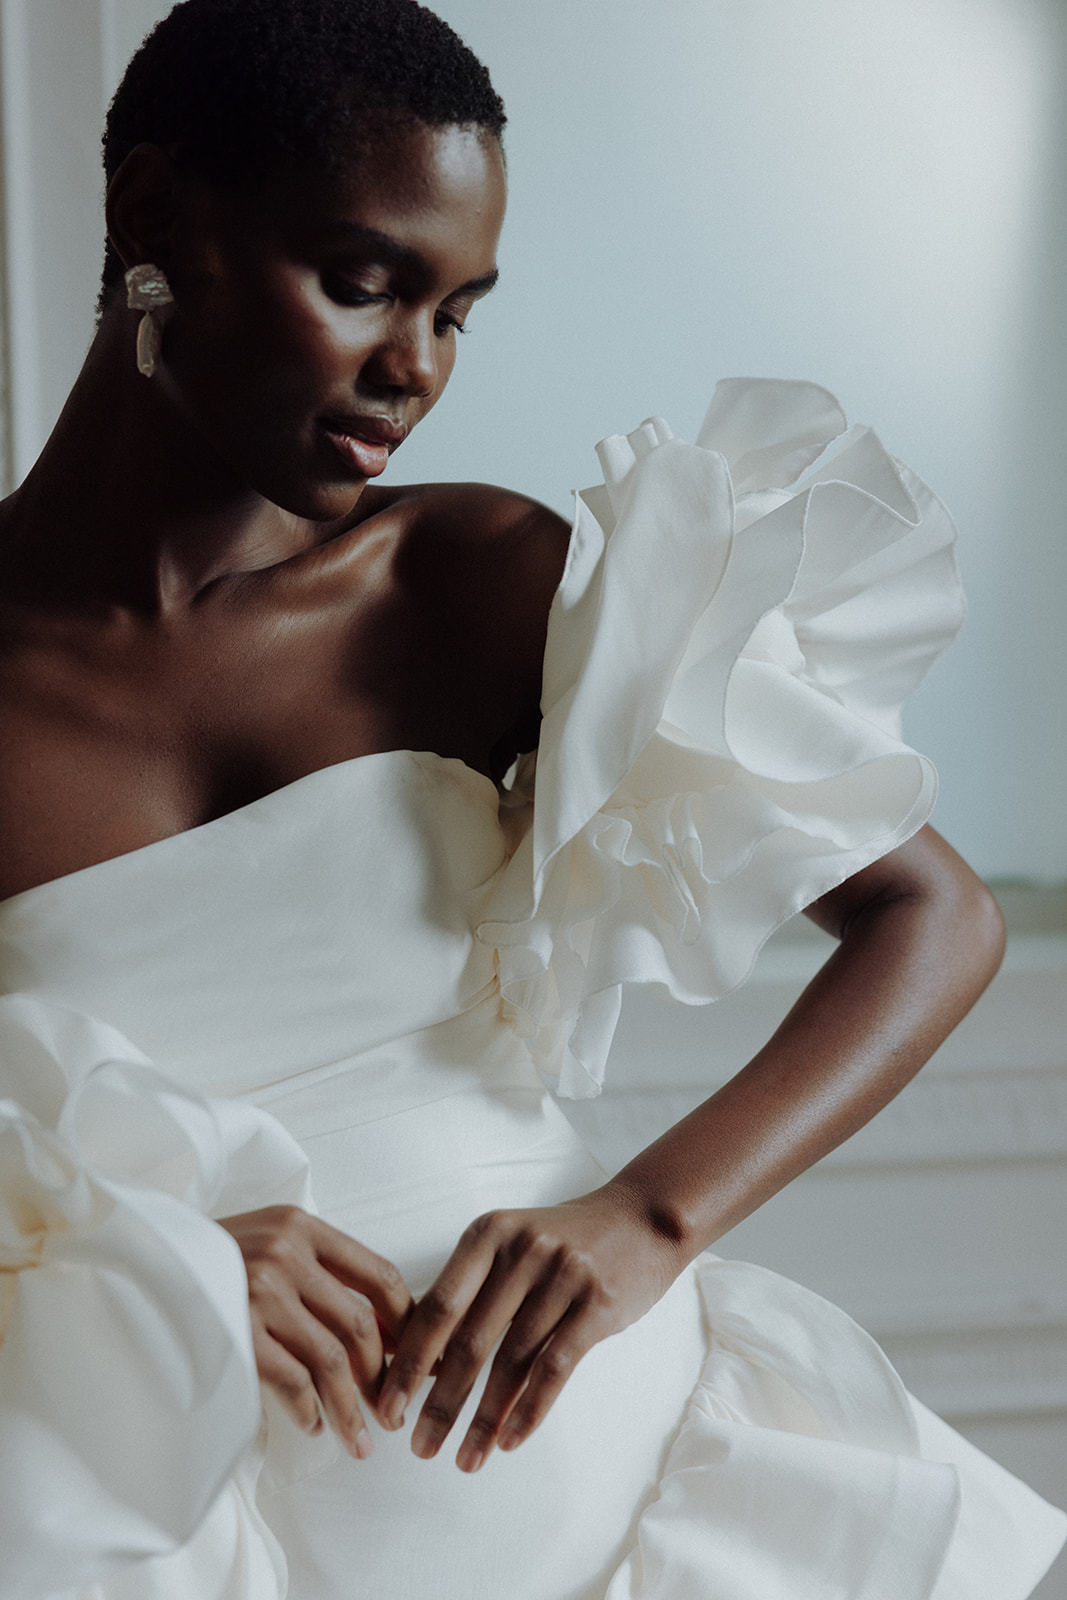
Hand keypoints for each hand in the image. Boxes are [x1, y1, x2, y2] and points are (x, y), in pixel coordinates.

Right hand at [217, 1205, 412, 1459]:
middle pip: (359, 1324)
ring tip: (362, 1441)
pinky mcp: (234, 1329)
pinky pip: (291, 1379)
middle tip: (392, 1413)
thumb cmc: (211, 1257)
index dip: (407, 1322)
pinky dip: (309, 1409)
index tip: (418, 1359)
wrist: (138, 1258)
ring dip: (352, 1409)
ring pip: (331, 1360)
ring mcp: (259, 1290)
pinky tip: (314, 1426)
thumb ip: (315, 1268)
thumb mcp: (266, 1239)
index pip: (378, 1274)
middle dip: (384, 1377)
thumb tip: (380, 1328)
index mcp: (302, 1226)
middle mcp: (285, 1252)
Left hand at [376, 1185, 679, 1471]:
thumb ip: (468, 1290)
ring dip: (484, 1419)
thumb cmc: (565, 1239)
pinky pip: (556, 1368)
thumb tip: (418, 1361)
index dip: (409, 1362)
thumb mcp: (510, 1243)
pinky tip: (510, 1441)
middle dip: (439, 1402)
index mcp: (487, 1235)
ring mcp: (562, 1276)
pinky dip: (529, 1411)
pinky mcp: (598, 1304)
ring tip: (464, 1459)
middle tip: (418, 1446)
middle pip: (468, 1341)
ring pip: (512, 1362)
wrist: (642, 1218)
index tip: (388, 1406)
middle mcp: (520, 1251)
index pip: (436, 1307)